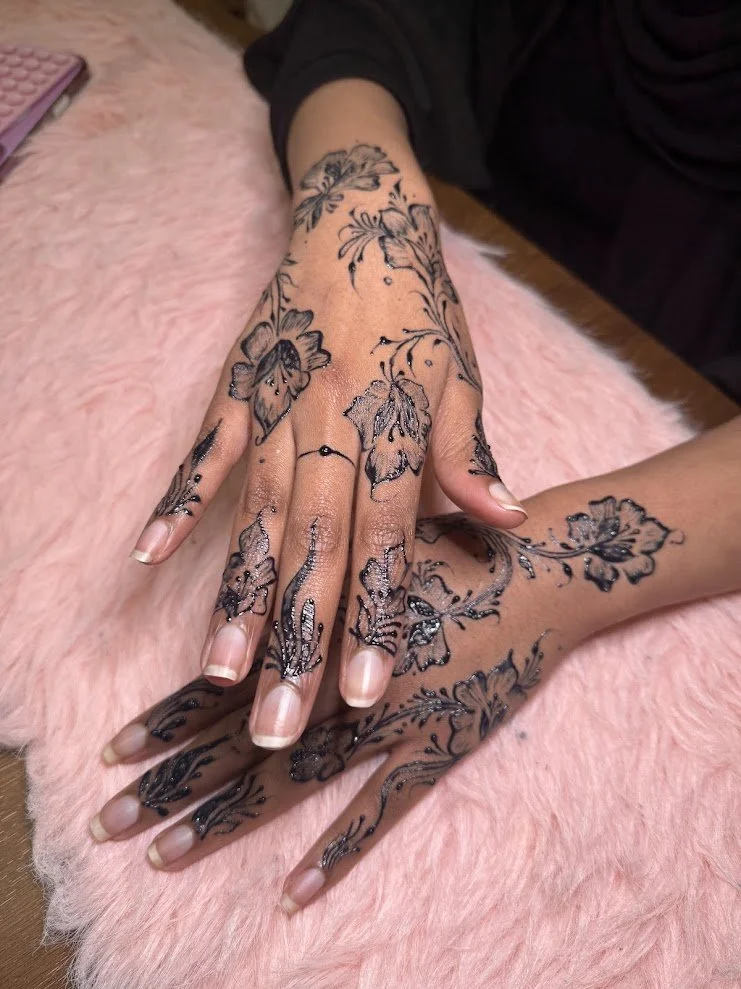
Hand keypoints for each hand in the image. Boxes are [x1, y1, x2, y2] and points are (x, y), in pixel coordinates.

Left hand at [96, 490, 679, 910]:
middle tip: (109, 823)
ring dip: (228, 820)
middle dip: (171, 784)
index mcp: (321, 626)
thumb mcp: (371, 545)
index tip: (111, 753)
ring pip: (295, 779)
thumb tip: (242, 608)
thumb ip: (311, 578)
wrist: (546, 565)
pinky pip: (384, 808)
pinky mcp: (442, 744)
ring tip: (163, 855)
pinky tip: (293, 892)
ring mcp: (393, 719)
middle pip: (243, 741)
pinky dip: (340, 849)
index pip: (226, 682)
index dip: (166, 719)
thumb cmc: (455, 545)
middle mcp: (345, 679)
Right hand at [128, 144, 525, 751]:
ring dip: (240, 594)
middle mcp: (332, 423)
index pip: (390, 540)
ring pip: (257, 514)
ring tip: (223, 671)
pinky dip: (177, 501)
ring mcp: (277, 405)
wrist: (361, 218)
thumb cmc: (419, 309)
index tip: (366, 694)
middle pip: (317, 545)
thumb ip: (469, 452)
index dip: (380, 619)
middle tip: (283, 723)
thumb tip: (502, 521)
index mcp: (395, 426)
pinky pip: (204, 451)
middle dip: (301, 638)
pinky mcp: (235, 387)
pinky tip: (149, 557)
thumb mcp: (462, 374)